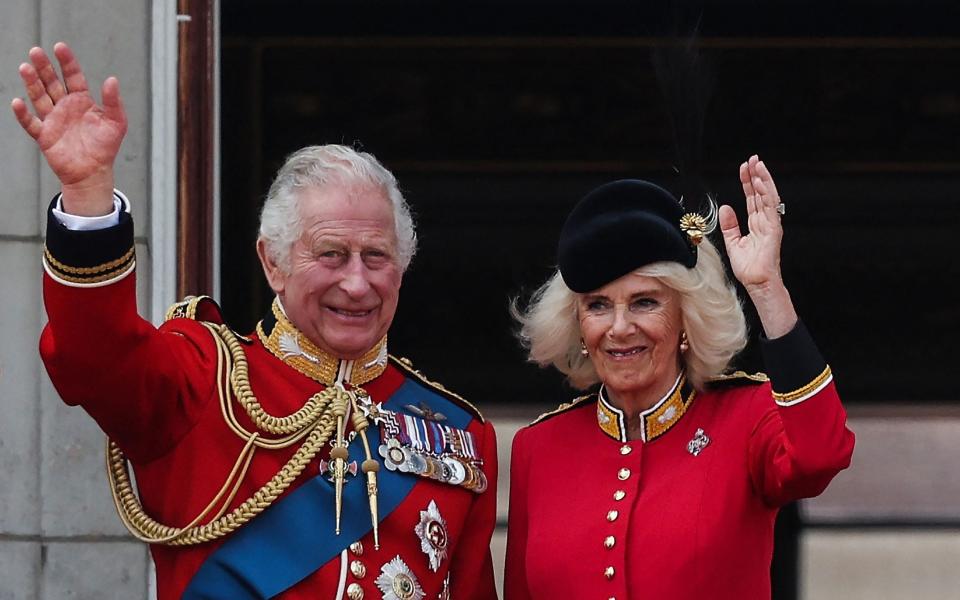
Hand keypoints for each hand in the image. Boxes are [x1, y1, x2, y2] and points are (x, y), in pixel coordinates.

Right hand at [10, 42, 126, 215]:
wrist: (94, 173)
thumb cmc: (106, 147)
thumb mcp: (116, 123)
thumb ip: (113, 102)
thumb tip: (112, 79)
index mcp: (82, 101)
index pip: (73, 76)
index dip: (67, 62)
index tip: (60, 47)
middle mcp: (65, 107)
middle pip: (52, 83)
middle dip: (44, 67)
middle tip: (36, 51)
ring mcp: (53, 120)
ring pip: (39, 98)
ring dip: (32, 83)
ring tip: (25, 67)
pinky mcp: (44, 136)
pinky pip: (31, 123)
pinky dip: (23, 114)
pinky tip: (17, 102)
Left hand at [718, 155, 783, 291]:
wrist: (756, 282)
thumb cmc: (748, 268)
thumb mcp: (733, 242)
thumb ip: (729, 225)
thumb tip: (725, 207)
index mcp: (756, 223)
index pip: (752, 197)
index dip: (748, 182)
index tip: (743, 167)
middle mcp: (765, 220)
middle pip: (761, 193)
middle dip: (756, 175)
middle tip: (752, 159)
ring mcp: (771, 224)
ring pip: (768, 196)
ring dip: (763, 179)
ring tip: (757, 164)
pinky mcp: (774, 229)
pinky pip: (770, 207)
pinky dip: (766, 193)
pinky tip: (760, 181)